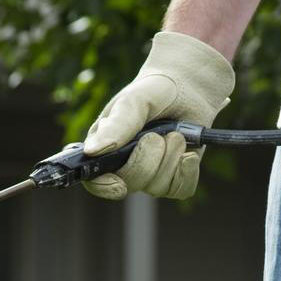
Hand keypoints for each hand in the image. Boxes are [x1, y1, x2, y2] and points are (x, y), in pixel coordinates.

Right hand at [82, 31, 234, 200]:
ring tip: (175, 135)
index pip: (95, 181)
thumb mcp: (133, 101)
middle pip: (131, 183)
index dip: (104, 187)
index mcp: (105, 149)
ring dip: (170, 157)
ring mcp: (151, 177)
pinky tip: (188, 153)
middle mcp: (125, 167)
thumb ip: (116, 125)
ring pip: (157, 187)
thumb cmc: (154, 93)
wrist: (188, 92)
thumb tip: (92, 151)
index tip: (118, 184)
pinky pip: (181, 188)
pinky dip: (188, 170)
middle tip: (156, 135)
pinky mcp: (176, 180)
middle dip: (147, 158)